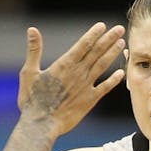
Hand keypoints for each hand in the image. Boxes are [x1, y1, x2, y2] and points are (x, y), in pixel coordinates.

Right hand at [17, 23, 126, 138]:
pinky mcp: (90, 100)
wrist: (41, 125)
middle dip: (108, 39)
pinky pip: (105, 87)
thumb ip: (34, 50)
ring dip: (113, 54)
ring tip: (122, 43)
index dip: (94, 34)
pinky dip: (114, 80)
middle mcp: (79, 73)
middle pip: (97, 52)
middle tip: (119, 28)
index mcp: (64, 64)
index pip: (83, 44)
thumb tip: (31, 29)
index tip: (102, 25)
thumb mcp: (29, 72)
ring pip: (103, 66)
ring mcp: (86, 86)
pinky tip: (121, 73)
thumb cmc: (32, 100)